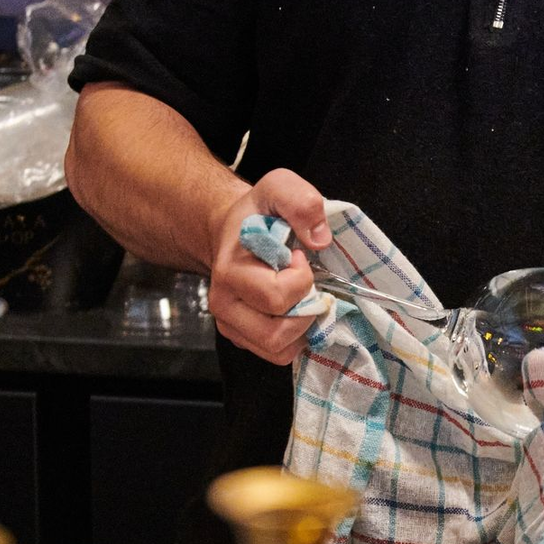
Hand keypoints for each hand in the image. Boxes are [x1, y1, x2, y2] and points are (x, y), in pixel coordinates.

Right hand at [206, 169, 332, 365]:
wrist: (236, 231)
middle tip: (305, 283)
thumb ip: (300, 202)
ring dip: (302, 327)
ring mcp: (233, 326)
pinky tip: (297, 311)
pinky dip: (297, 338)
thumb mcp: (279, 188)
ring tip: (302, 298)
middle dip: (304, 309)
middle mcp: (224, 305)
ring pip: (278, 349)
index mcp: (229, 272)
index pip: (276, 296)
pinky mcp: (244, 339)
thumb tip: (319, 239)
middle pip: (277, 333)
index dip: (301, 279)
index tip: (298, 257)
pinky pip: (279, 355)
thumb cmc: (259, 213)